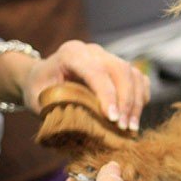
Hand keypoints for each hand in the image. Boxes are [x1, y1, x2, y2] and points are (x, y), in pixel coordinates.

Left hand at [23, 41, 149, 130]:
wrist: (42, 77)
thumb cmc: (40, 90)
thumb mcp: (40, 100)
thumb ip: (59, 109)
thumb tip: (82, 130)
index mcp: (71, 53)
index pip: (95, 71)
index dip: (107, 95)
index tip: (112, 119)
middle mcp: (92, 51)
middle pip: (120, 70)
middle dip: (125, 101)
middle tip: (123, 128)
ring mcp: (108, 56)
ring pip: (132, 74)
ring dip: (135, 103)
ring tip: (131, 128)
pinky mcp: (118, 66)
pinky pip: (138, 78)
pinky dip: (141, 97)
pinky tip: (135, 116)